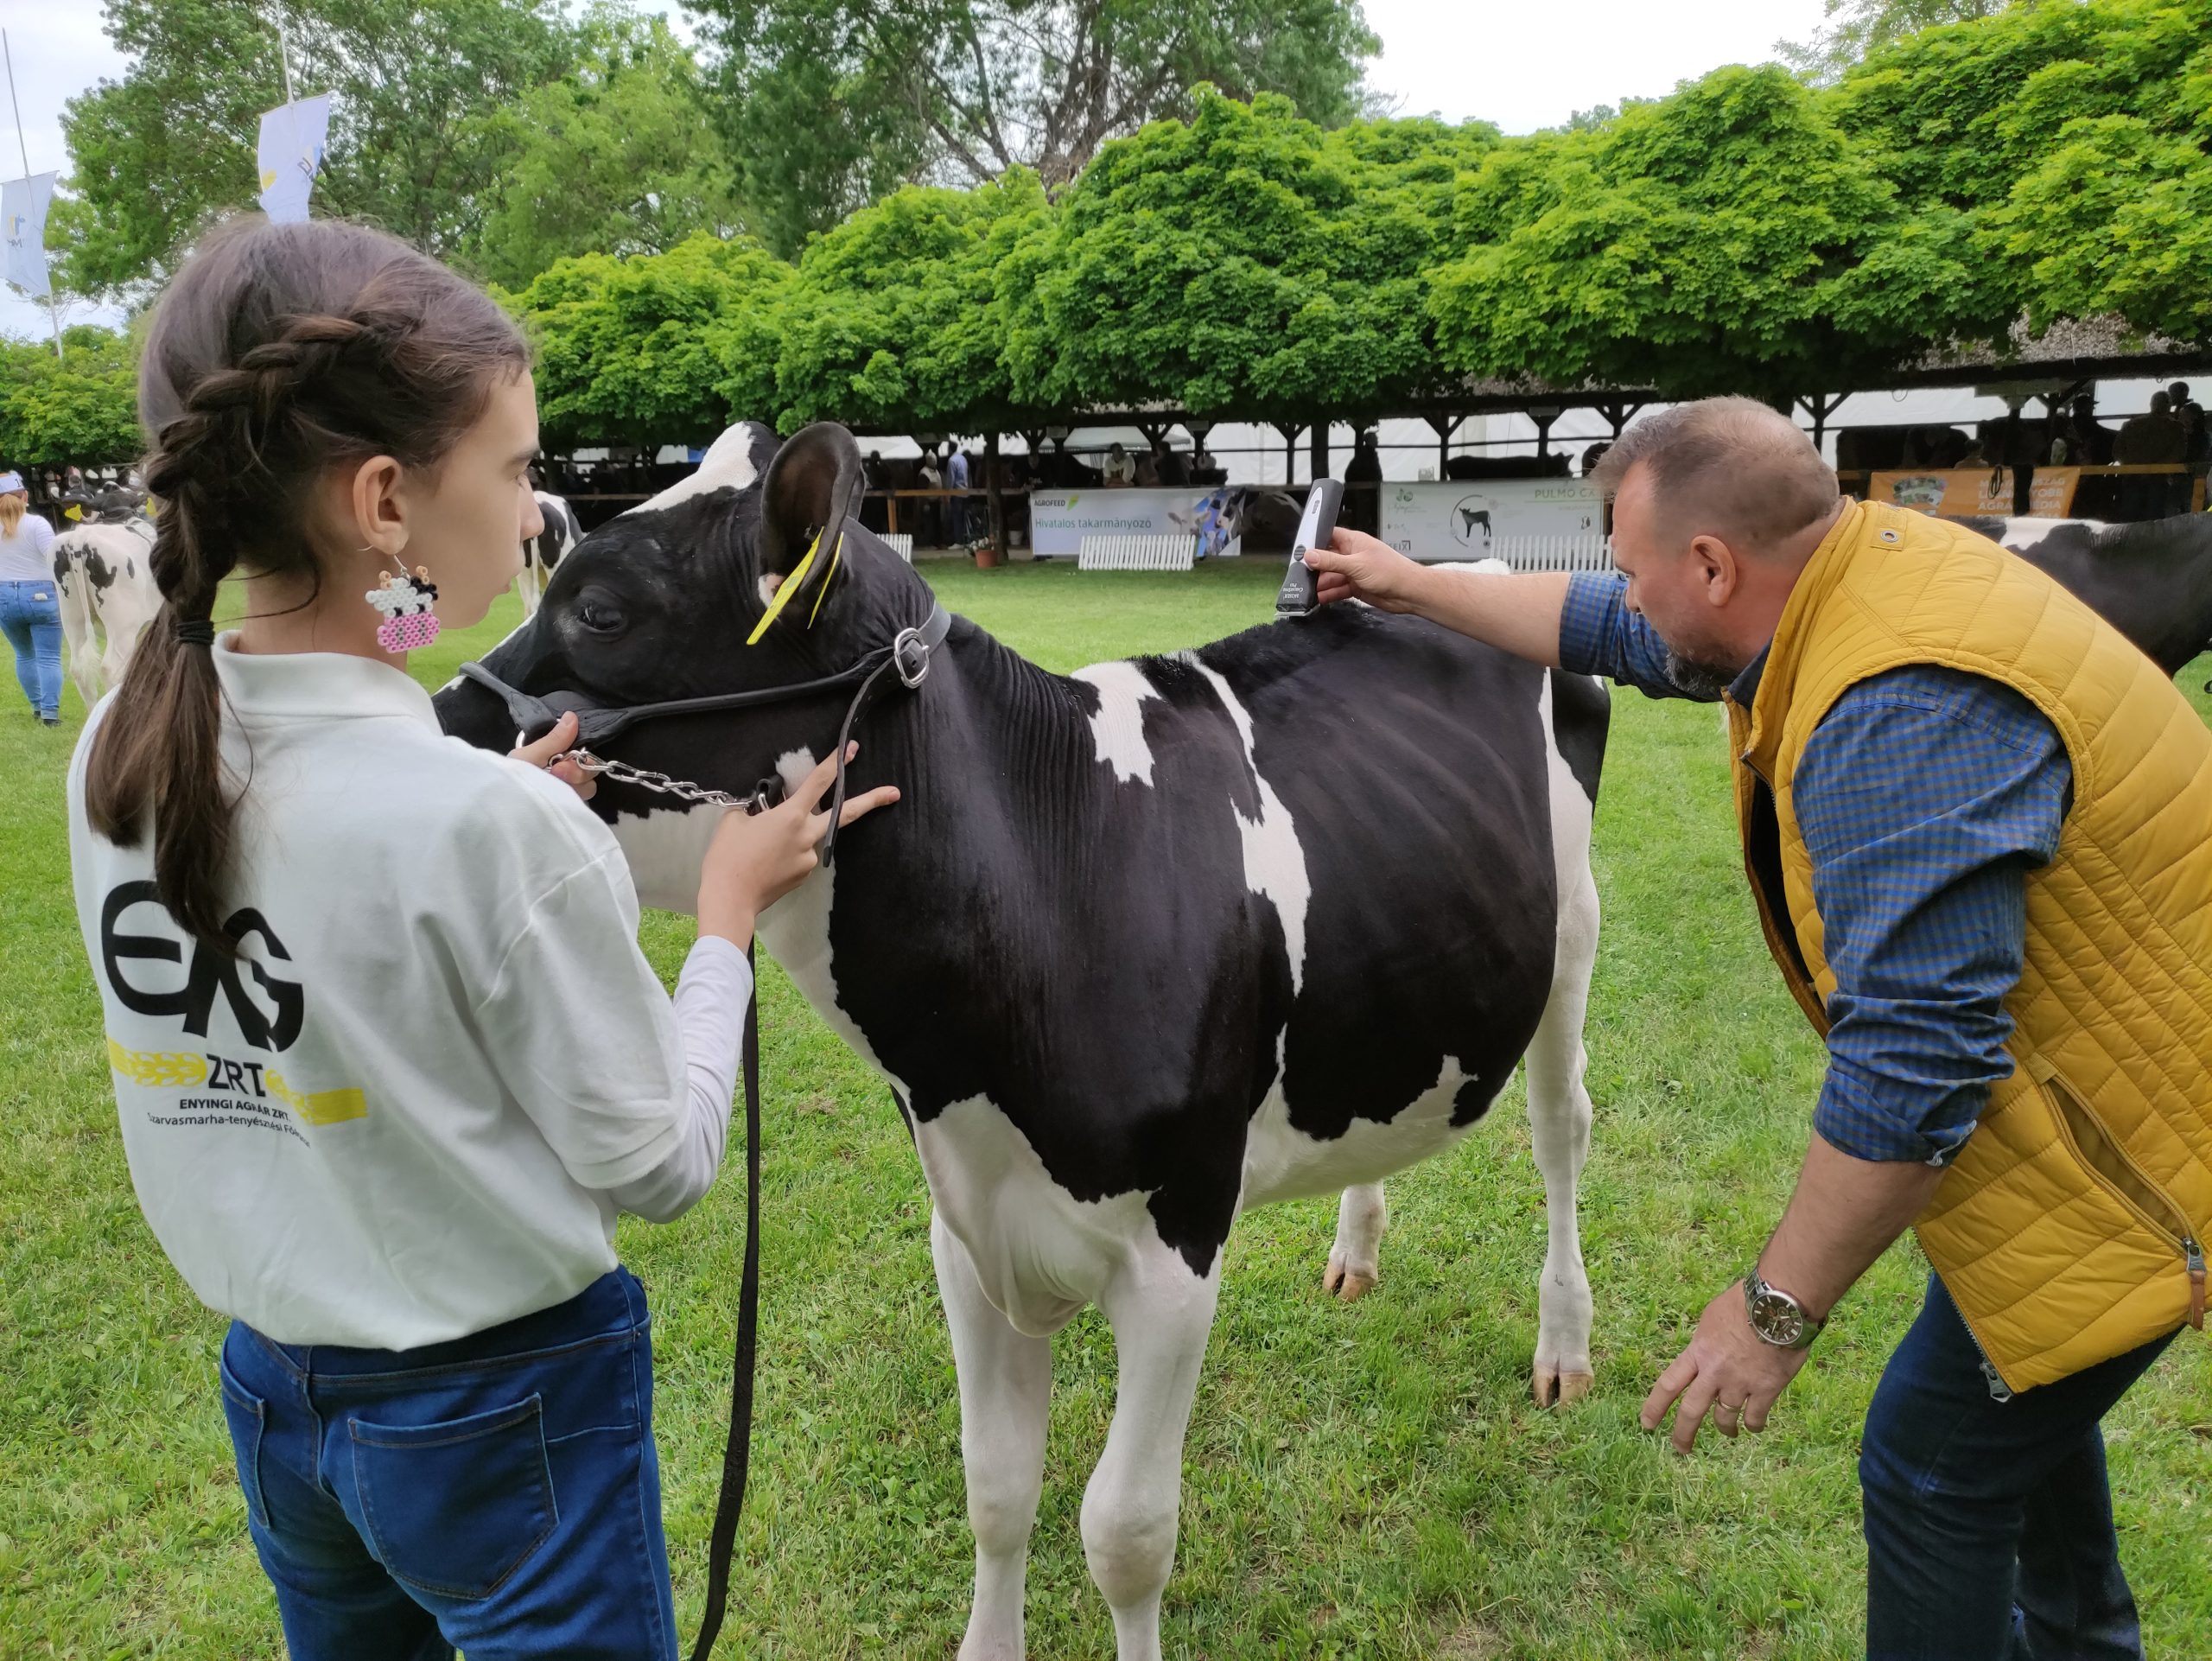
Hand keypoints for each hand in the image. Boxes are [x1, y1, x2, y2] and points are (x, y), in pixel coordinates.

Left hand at [512, 711, 595, 800]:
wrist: (503, 807)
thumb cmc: (512, 778)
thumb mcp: (529, 756)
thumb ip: (553, 740)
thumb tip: (572, 715)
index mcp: (556, 757)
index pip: (583, 752)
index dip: (579, 757)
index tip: (560, 765)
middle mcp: (565, 774)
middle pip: (590, 769)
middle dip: (576, 772)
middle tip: (556, 776)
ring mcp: (568, 793)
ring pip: (589, 787)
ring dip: (574, 788)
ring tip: (553, 792)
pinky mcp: (568, 809)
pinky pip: (582, 802)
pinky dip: (572, 801)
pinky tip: (557, 802)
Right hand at [695, 742, 899, 945]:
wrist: (730, 897)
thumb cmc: (728, 856)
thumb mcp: (735, 820)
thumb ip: (755, 809)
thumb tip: (763, 810)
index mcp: (791, 816)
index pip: (818, 782)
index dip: (835, 763)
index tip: (850, 749)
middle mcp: (807, 835)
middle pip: (844, 814)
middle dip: (871, 801)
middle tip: (893, 793)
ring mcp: (808, 858)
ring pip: (809, 837)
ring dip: (794, 835)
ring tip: (761, 849)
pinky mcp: (803, 875)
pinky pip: (799, 856)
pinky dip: (786, 854)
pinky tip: (765, 862)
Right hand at [1301, 528, 1431, 613]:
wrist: (1408, 592)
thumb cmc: (1389, 571)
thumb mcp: (1356, 564)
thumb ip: (1331, 561)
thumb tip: (1309, 556)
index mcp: (1353, 542)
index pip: (1328, 536)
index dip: (1314, 541)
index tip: (1299, 550)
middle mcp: (1352, 555)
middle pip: (1326, 559)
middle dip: (1314, 568)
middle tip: (1298, 576)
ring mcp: (1354, 572)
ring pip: (1331, 576)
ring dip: (1319, 584)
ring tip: (1305, 591)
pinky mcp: (1356, 587)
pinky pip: (1337, 589)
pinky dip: (1328, 594)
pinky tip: (1318, 599)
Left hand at [1640, 1281, 1811, 1452]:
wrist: (1778, 1305)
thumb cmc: (1745, 1302)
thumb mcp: (1712, 1317)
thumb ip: (1705, 1341)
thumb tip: (1704, 1350)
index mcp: (1697, 1352)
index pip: (1668, 1384)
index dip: (1654, 1407)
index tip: (1646, 1424)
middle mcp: (1714, 1372)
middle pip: (1691, 1411)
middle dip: (1683, 1434)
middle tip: (1680, 1449)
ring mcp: (1739, 1383)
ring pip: (1725, 1418)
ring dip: (1725, 1429)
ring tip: (1729, 1433)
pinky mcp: (1766, 1389)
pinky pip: (1755, 1417)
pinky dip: (1754, 1425)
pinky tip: (1754, 1426)